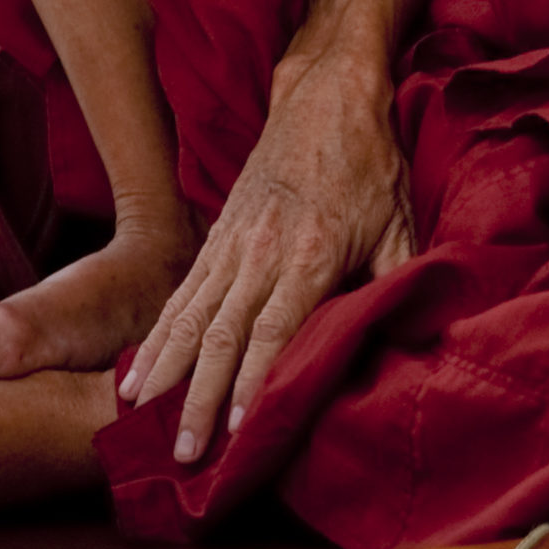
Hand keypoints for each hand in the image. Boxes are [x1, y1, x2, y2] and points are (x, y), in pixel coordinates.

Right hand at [119, 41, 411, 462]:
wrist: (329, 95)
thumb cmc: (371, 163)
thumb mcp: (401, 221)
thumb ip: (398, 282)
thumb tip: (409, 337)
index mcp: (312, 254)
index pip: (274, 331)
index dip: (254, 383)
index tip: (236, 432)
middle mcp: (263, 251)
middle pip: (223, 334)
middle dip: (200, 398)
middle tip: (182, 453)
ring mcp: (233, 241)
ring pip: (191, 315)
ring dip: (166, 371)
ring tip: (141, 420)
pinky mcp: (217, 233)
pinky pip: (181, 292)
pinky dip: (157, 335)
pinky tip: (139, 373)